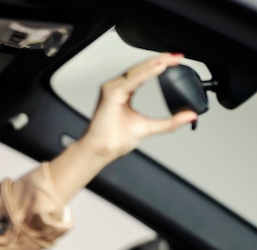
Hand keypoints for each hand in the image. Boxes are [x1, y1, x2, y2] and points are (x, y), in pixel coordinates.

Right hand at [47, 53, 197, 203]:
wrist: (103, 150)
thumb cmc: (115, 140)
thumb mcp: (150, 127)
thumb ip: (170, 122)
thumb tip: (190, 116)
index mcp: (124, 94)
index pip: (143, 74)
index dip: (159, 66)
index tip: (176, 61)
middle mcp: (117, 88)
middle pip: (140, 69)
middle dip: (160, 60)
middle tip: (178, 56)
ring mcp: (112, 90)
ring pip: (136, 71)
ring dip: (153, 63)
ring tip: (170, 59)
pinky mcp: (111, 94)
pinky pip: (131, 80)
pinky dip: (146, 73)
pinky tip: (158, 67)